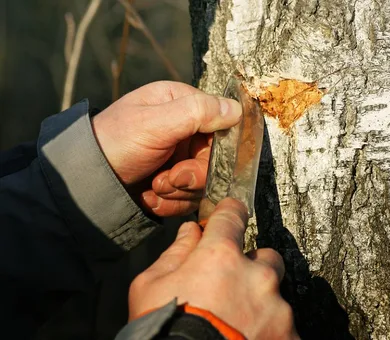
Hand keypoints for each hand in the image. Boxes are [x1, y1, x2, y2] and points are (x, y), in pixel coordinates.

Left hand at [91, 81, 241, 215]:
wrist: (86, 181)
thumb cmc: (116, 142)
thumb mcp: (155, 122)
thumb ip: (197, 112)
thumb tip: (237, 108)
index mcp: (181, 105)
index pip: (221, 125)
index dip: (215, 149)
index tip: (195, 162)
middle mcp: (185, 130)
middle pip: (215, 160)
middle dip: (192, 176)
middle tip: (168, 179)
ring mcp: (180, 159)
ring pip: (204, 183)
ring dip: (179, 192)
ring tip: (154, 188)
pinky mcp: (174, 183)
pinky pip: (189, 199)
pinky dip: (171, 203)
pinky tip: (150, 198)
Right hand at [128, 198, 298, 339]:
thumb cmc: (161, 330)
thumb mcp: (150, 288)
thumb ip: (175, 254)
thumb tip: (190, 232)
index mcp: (221, 257)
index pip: (232, 216)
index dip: (229, 213)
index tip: (230, 214)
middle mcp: (256, 276)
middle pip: (266, 257)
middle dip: (253, 268)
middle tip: (232, 289)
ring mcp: (277, 308)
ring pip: (275, 295)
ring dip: (260, 304)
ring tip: (237, 326)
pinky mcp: (289, 336)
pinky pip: (284, 326)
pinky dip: (269, 331)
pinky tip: (247, 339)